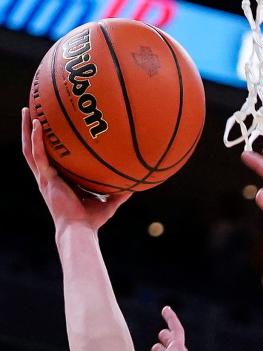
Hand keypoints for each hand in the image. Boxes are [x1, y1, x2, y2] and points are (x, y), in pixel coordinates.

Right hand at [21, 108, 128, 231]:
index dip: (48, 144)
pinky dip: (36, 139)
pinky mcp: (46, 179)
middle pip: (35, 148)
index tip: (52, 128)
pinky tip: (38, 124)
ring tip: (28, 110)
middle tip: (32, 110)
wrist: (80, 230)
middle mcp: (48, 177)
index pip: (51, 158)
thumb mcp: (108, 203)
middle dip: (31, 130)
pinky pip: (38, 155)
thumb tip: (135, 186)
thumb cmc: (92, 221)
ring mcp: (45, 178)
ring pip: (30, 148)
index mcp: (59, 181)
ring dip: (27, 128)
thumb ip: (119, 194)